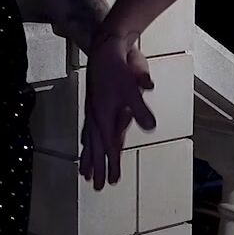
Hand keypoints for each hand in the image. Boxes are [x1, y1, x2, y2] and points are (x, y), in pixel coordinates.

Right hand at [80, 32, 155, 189]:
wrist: (105, 47)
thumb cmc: (119, 67)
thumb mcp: (133, 87)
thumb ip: (140, 109)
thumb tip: (150, 127)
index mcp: (104, 115)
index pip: (109, 146)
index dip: (112, 164)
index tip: (113, 181)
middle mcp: (96, 116)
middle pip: (95, 148)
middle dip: (97, 167)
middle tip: (96, 187)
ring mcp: (93, 111)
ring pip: (89, 140)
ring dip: (87, 157)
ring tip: (84, 173)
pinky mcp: (93, 105)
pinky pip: (88, 129)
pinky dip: (86, 141)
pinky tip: (85, 143)